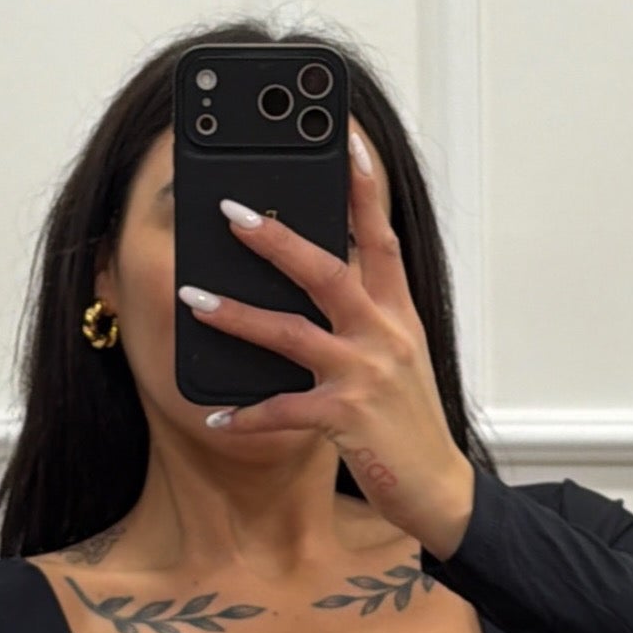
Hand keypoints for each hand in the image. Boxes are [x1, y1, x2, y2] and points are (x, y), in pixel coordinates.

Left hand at [178, 131, 475, 559]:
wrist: (439, 489)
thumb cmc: (410, 425)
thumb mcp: (399, 360)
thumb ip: (367, 318)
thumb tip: (317, 281)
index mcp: (398, 314)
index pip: (381, 237)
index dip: (364, 189)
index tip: (344, 142)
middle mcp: (384, 335)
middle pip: (327, 270)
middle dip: (276, 238)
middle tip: (231, 212)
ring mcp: (365, 375)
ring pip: (292, 332)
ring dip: (236, 316)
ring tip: (193, 300)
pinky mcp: (346, 418)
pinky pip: (284, 410)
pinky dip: (247, 415)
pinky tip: (216, 416)